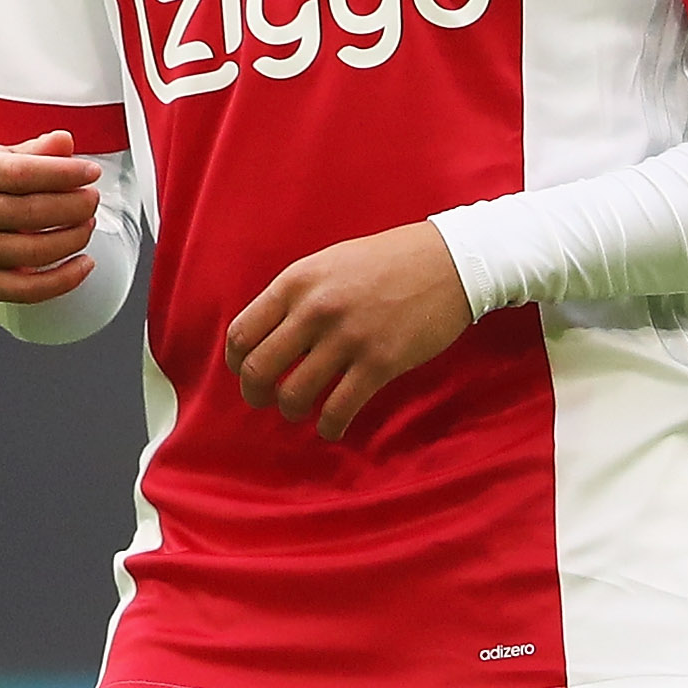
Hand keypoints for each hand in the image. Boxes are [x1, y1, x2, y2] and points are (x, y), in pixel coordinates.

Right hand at [0, 132, 105, 303]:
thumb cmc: (5, 182)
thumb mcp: (18, 156)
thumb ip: (42, 150)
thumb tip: (63, 142)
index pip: (20, 173)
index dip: (63, 173)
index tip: (93, 172)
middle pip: (30, 213)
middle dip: (74, 207)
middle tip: (93, 200)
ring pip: (34, 252)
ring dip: (73, 239)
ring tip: (89, 225)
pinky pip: (29, 290)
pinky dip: (64, 279)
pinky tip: (86, 263)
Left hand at [224, 222, 471, 441]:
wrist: (450, 261)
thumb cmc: (388, 261)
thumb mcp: (329, 264)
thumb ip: (296, 296)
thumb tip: (267, 336)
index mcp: (296, 282)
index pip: (241, 333)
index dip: (236, 362)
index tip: (246, 372)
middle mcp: (315, 310)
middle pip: (258, 369)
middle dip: (255, 394)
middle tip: (265, 400)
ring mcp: (347, 338)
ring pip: (294, 395)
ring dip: (291, 410)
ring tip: (300, 410)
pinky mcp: (379, 364)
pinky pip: (338, 410)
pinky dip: (329, 427)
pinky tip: (331, 426)